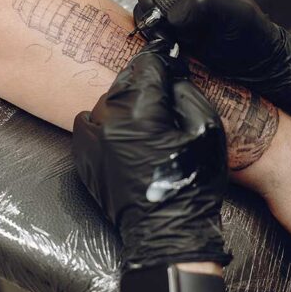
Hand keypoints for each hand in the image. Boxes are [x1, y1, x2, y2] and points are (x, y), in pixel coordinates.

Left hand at [72, 41, 231, 269]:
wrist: (167, 230)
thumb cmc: (193, 184)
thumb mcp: (207, 129)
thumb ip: (186, 93)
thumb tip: (170, 76)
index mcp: (142, 112)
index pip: (146, 66)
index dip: (161, 61)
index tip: (168, 61)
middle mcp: (110, 121)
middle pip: (123, 81)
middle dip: (142, 82)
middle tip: (160, 92)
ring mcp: (92, 140)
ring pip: (105, 101)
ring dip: (123, 101)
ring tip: (143, 116)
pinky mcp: (83, 156)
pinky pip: (88, 122)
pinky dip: (103, 120)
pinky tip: (121, 130)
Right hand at [135, 0, 290, 106]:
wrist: (249, 65)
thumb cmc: (252, 34)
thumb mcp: (237, 12)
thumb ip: (207, 1)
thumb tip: (173, 13)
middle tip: (157, 15)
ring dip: (150, 15)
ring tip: (170, 32)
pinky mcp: (166, 18)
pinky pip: (146, 17)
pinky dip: (151, 28)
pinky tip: (169, 39)